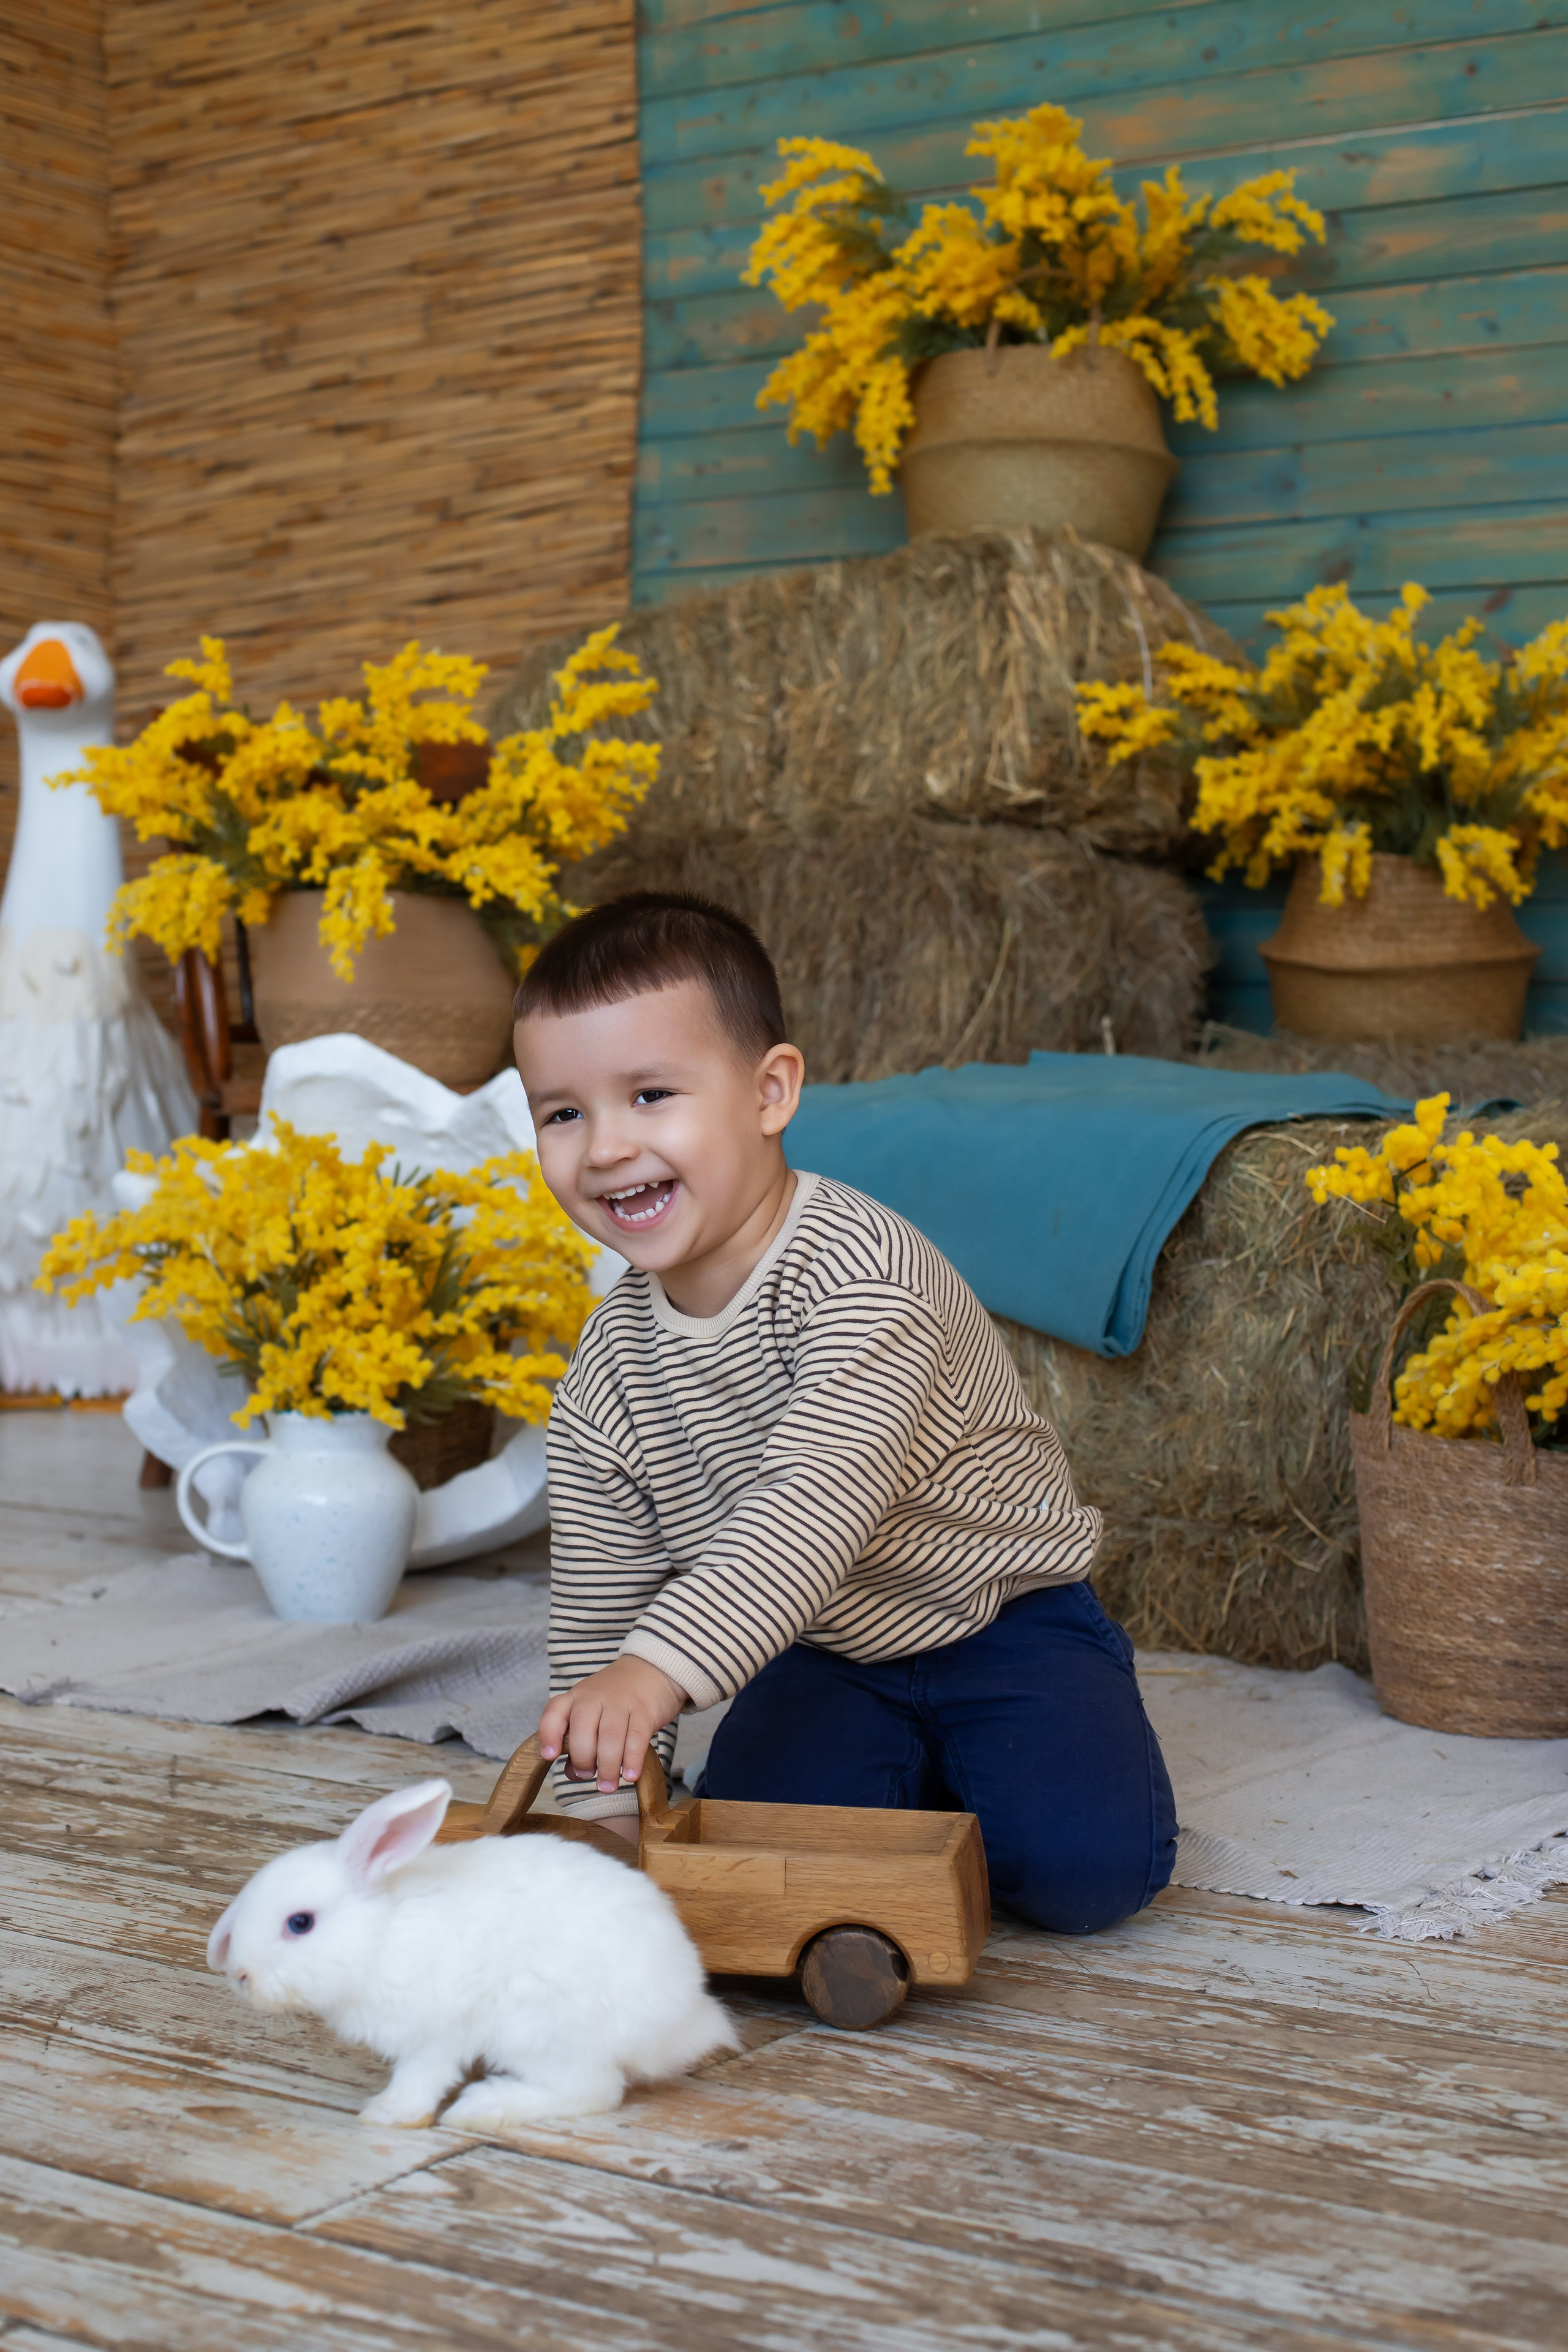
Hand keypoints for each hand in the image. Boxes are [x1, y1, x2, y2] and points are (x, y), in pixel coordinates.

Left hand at [538, 1656, 686, 1794]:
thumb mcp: (593, 1711)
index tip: (549, 1756)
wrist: (654, 1669)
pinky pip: (636, 1737)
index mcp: (576, 1697)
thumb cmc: (617, 1698)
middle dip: (583, 1759)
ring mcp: (621, 1702)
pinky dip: (632, 1759)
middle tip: (588, 1776)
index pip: (554, 1712)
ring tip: (608, 1786)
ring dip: (607, 1766)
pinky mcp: (645, 1710)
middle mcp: (595, 1697)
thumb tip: (573, 1773)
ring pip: (609, 1736)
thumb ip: (580, 1741)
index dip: (548, 1735)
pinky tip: (630, 1775)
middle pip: (582, 1728)